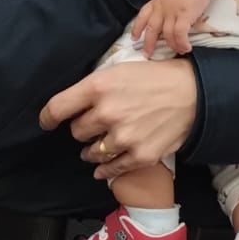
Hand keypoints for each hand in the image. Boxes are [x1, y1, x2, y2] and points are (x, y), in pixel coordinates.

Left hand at [40, 59, 197, 181]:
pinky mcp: (139, 155)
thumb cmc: (154, 78)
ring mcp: (123, 137)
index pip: (57, 108)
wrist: (192, 93)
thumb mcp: (118, 71)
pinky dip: (104, 169)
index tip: (46, 122)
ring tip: (102, 142)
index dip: (47, 118)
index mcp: (99, 87)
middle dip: (83, 128)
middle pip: (76, 131)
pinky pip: (110, 169)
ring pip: (90, 152)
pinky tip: (103, 166)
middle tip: (96, 123)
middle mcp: (108, 113)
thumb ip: (92, 88)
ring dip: (92, 149)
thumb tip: (68, 106)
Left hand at [132, 0, 209, 56]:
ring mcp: (172, 12)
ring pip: (167, 34)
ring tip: (177, 51)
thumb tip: (170, 14)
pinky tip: (186, 47)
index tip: (134, 37)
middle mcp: (161, 8)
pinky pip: (180, 34)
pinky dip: (182, 43)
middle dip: (148, 43)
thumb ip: (166, 3)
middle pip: (151, 29)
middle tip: (147, 54)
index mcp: (157, 1)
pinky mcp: (184, 15)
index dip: (137, 28)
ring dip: (172, 45)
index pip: (143, 15)